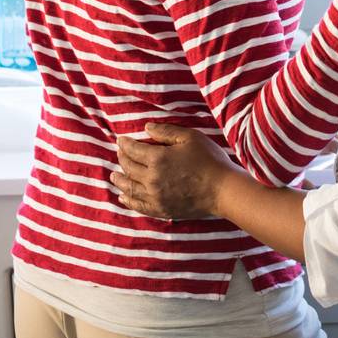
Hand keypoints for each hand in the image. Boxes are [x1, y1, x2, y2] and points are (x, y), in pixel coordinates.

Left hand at [112, 123, 240, 219]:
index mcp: (157, 158)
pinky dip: (128, 200)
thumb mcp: (191, 137)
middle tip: (119, 153)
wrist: (223, 190)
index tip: (120, 139)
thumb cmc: (210, 160)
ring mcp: (155, 196)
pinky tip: (123, 196)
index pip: (133, 150)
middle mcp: (151, 178)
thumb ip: (166, 132)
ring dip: (119, 180)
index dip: (125, 143)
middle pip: (129, 168)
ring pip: (129, 187)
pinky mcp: (161, 209)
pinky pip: (138, 205)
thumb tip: (146, 128)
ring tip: (114, 175)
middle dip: (121, 159)